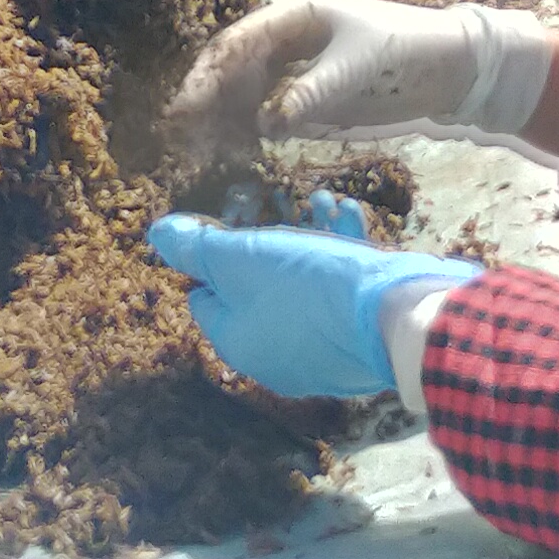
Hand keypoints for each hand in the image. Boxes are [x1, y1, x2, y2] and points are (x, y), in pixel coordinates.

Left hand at [147, 212, 480, 400]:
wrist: (400, 317)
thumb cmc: (310, 287)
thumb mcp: (241, 257)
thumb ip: (196, 248)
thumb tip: (158, 235)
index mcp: (238, 343)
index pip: (205, 298)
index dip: (213, 256)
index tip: (234, 221)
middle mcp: (275, 358)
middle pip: (256, 289)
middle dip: (268, 237)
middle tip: (280, 201)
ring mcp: (321, 356)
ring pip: (301, 287)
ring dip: (308, 237)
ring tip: (321, 200)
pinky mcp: (360, 342)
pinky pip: (338, 296)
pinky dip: (341, 257)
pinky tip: (350, 218)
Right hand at [168, 0, 554, 150]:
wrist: (450, 69)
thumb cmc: (407, 52)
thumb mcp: (357, 69)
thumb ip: (310, 93)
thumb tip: (265, 122)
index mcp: (295, 17)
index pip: (238, 44)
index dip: (208, 76)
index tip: (186, 109)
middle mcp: (287, 41)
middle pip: (233, 70)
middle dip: (205, 101)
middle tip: (178, 138)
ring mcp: (297, 71)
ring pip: (245, 95)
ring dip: (222, 122)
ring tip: (198, 153)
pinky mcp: (310, 99)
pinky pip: (268, 115)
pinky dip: (248, 134)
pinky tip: (233, 155)